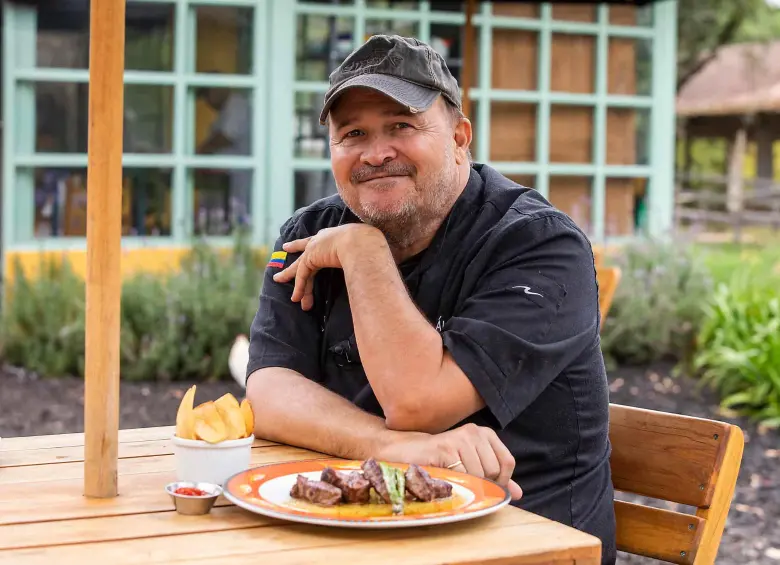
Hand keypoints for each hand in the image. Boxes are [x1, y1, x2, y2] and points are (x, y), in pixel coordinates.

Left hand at [272, 224, 381, 310]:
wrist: (362, 242)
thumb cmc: (369, 246)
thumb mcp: (365, 251)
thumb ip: (364, 260)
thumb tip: (377, 270)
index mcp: (336, 235)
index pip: (320, 241)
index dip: (311, 244)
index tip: (303, 245)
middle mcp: (323, 238)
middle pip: (305, 250)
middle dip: (294, 257)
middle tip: (284, 262)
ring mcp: (315, 247)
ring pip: (302, 267)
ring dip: (299, 286)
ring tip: (294, 299)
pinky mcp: (310, 257)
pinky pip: (303, 275)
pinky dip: (300, 288)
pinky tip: (297, 298)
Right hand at [377, 423, 522, 499]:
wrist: (407, 451)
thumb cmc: (440, 460)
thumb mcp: (471, 467)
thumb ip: (496, 478)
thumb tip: (519, 493)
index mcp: (485, 434)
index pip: (507, 462)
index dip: (500, 480)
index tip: (483, 484)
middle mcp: (475, 432)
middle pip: (494, 471)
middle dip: (480, 483)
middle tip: (460, 480)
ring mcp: (461, 437)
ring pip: (479, 474)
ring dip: (465, 484)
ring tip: (450, 477)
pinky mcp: (446, 446)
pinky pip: (463, 474)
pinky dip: (455, 482)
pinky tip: (443, 475)